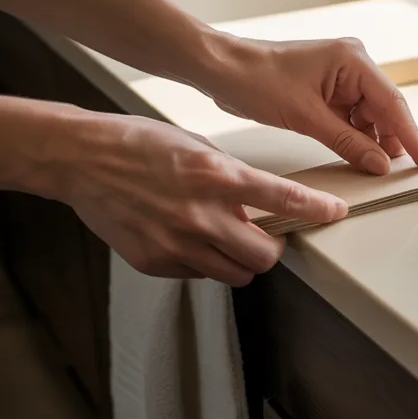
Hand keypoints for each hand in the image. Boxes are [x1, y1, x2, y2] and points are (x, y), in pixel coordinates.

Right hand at [45, 111, 346, 285]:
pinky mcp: (154, 261)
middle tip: (268, 234)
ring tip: (228, 237)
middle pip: (266, 256)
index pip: (284, 199)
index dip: (318, 209)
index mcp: (217, 176)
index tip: (335, 212)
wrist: (82, 158)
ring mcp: (176, 243)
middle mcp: (201, 214)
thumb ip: (233, 179)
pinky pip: (199, 274)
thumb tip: (260, 206)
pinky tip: (191, 238)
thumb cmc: (140, 144)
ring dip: (242, 259)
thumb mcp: (200, 147)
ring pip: (236, 273)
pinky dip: (205, 262)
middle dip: (274, 248)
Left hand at [201, 35, 417, 174]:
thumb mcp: (306, 117)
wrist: (221, 68)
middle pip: (385, 109)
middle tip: (404, 172)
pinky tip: (359, 155)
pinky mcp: (328, 89)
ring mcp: (341, 76)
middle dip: (392, 140)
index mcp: (353, 60)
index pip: (393, 102)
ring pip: (369, 115)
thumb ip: (348, 142)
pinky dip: (355, 136)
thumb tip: (380, 164)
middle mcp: (353, 64)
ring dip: (372, 141)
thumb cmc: (256, 79)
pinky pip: (351, 116)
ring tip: (379, 169)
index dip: (411, 135)